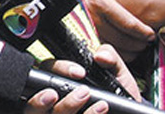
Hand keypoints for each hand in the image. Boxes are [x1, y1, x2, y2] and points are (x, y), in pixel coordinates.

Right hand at [23, 43, 140, 113]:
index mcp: (60, 81)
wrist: (129, 112)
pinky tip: (101, 108)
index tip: (79, 72)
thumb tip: (101, 55)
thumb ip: (110, 57)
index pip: (45, 71)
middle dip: (50, 93)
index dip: (58, 69)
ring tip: (88, 95)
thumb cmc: (118, 96)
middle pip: (35, 98)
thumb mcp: (117, 73)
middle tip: (79, 90)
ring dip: (67, 105)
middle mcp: (55, 102)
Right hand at [75, 0, 154, 57]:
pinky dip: (111, 53)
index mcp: (101, 2)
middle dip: (137, 43)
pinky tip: (120, 51)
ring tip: (137, 47)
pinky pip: (98, 48)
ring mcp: (83, 27)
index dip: (143, 31)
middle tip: (147, 42)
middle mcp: (92, 17)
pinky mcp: (78, 34)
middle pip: (120, 38)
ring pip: (110, 46)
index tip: (152, 34)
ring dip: (126, 50)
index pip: (128, 23)